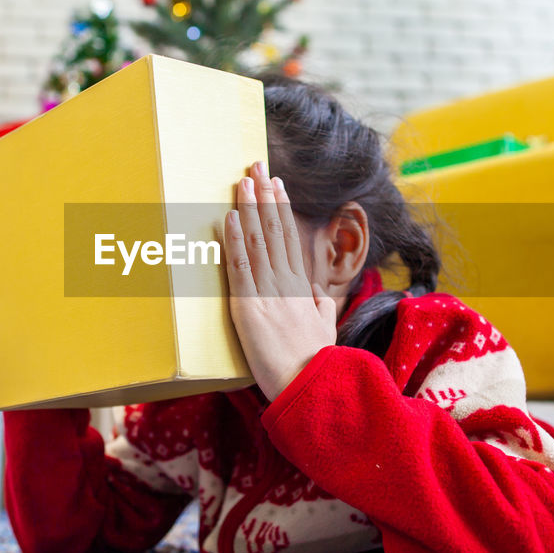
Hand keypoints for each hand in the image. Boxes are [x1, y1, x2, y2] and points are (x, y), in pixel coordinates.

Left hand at [223, 162, 336, 401]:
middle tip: (256, 165)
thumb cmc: (316, 364)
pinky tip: (229, 218)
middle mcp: (286, 283)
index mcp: (301, 287)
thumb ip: (320, 310)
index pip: (290, 238)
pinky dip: (234, 241)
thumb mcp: (324, 332)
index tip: (277, 185)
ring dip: (249, 208)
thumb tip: (317, 298)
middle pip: (274, 230)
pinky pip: (240, 267)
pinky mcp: (248, 308)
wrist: (311, 387)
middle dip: (264, 195)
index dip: (281, 209)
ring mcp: (268, 293)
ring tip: (243, 180)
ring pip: (257, 241)